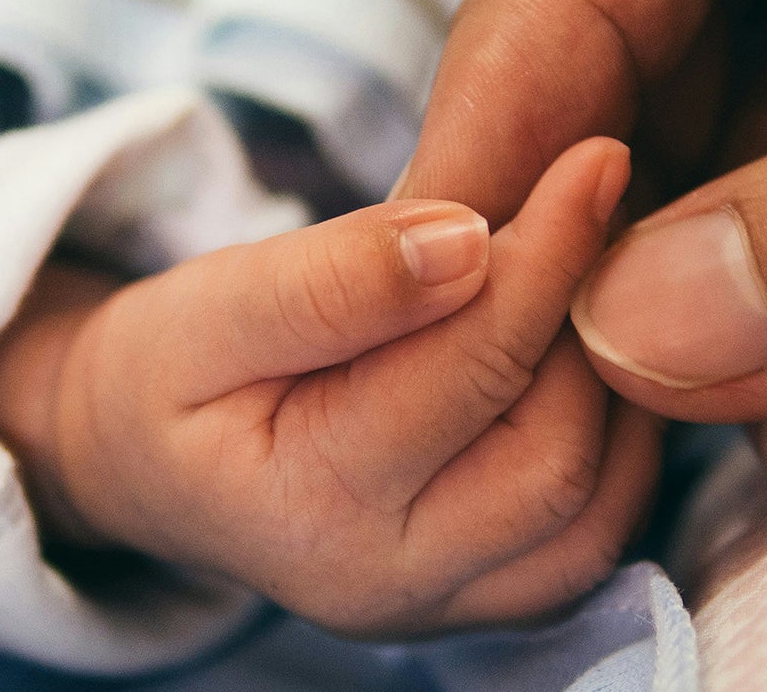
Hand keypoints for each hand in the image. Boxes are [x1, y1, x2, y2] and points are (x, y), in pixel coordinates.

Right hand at [0, 140, 660, 636]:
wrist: (148, 462)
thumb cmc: (172, 372)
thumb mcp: (209, 305)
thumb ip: (330, 279)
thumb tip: (469, 241)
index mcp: (308, 506)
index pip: (471, 371)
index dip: (547, 256)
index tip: (594, 159)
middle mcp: (387, 583)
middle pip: (553, 455)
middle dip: (589, 327)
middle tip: (595, 216)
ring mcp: (444, 607)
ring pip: (596, 508)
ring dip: (616, 385)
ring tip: (590, 279)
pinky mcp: (487, 602)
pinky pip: (597, 535)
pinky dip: (618, 441)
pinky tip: (586, 356)